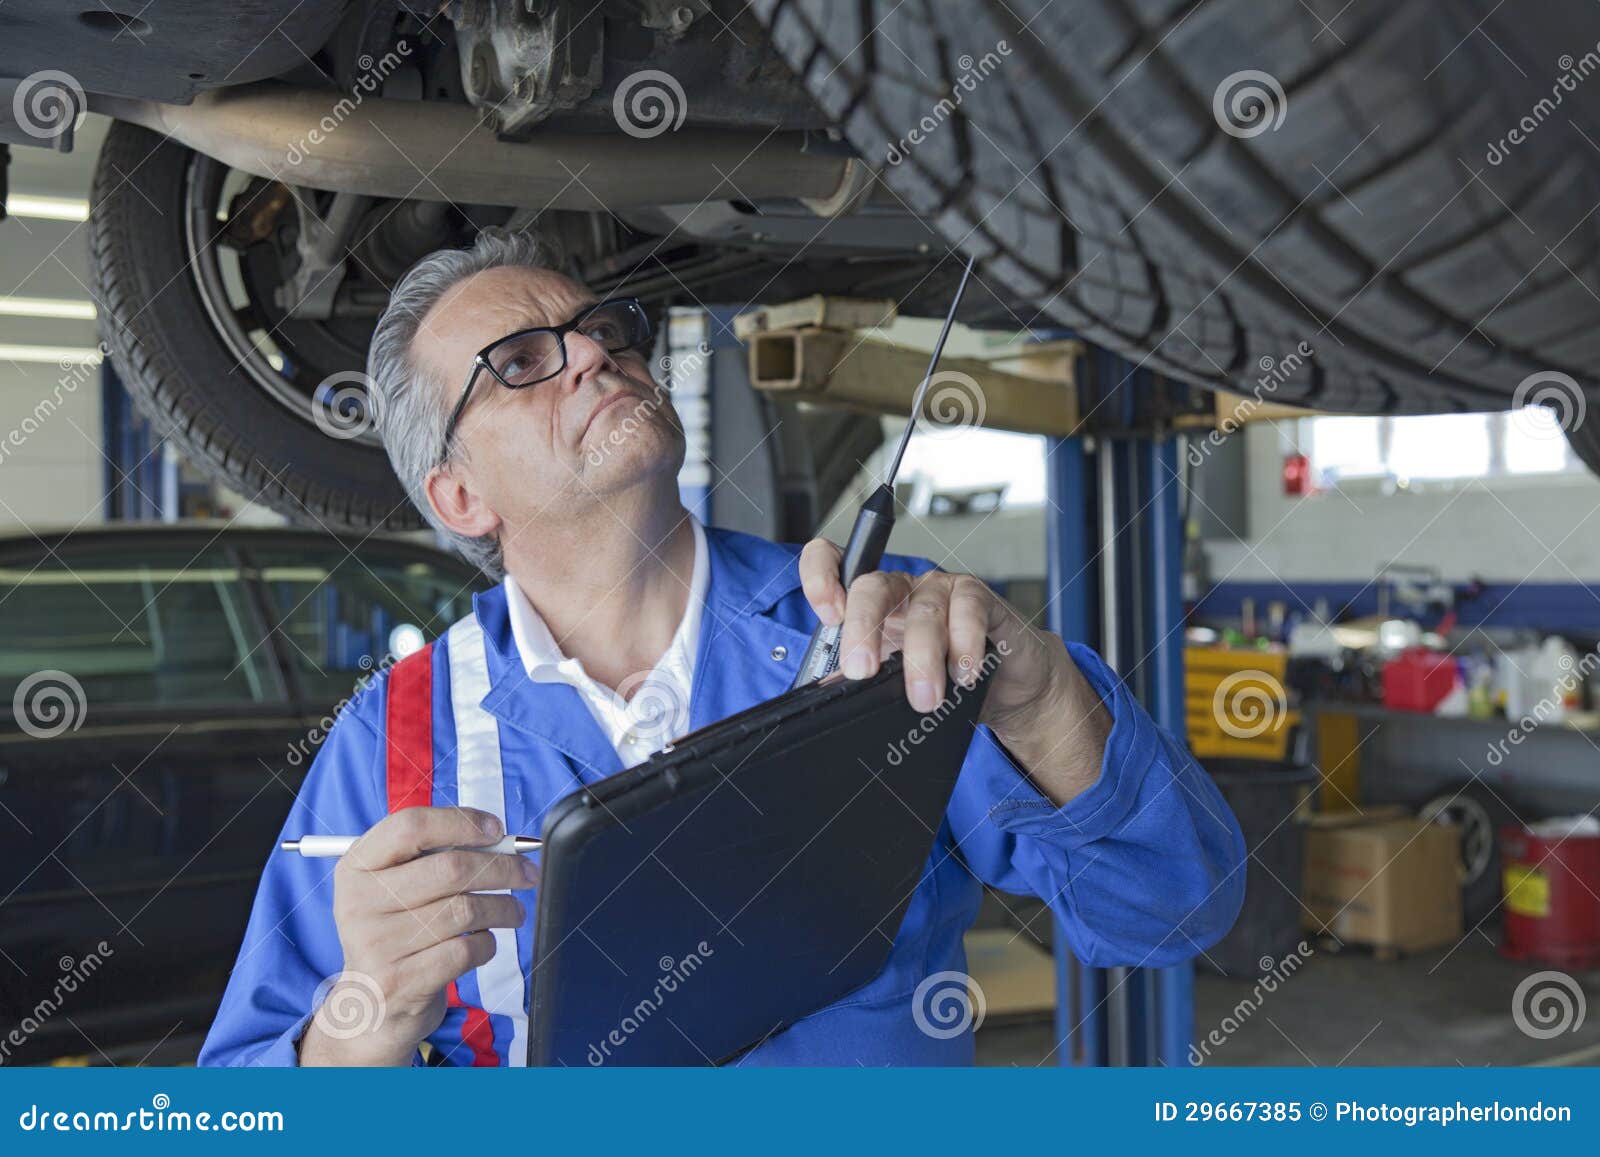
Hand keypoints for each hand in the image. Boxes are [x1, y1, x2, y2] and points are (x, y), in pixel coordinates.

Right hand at [297, 806, 536, 1065]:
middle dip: (502, 867)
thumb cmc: (396, 932)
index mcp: (356, 867)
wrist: (367, 1008)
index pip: (410, 826)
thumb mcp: (394, 888)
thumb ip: (435, 857)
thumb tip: (500, 841)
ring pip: (465, 910)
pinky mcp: (400, 982)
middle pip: (450, 868)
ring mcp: (377, 945)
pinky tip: (483, 942)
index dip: (461, 822)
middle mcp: (358, 903)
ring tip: (513, 912)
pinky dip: (488, 944)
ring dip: (503, 908)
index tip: (496, 830)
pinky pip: (466, 950)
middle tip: (527, 873)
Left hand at [798, 539, 1110, 805]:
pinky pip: (967, 610)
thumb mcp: (897, 681)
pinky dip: (964, 644)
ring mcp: (940, 589)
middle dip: (862, 628)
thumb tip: (831, 688)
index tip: (827, 615)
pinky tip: (963, 673)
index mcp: (873, 606)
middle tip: (861, 670)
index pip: (835, 565)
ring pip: (922, 611)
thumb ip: (866, 678)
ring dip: (921, 658)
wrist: (1007, 686)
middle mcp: (903, 590)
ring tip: (925, 697)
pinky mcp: (979, 597)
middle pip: (872, 587)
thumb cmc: (947, 677)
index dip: (822, 577)